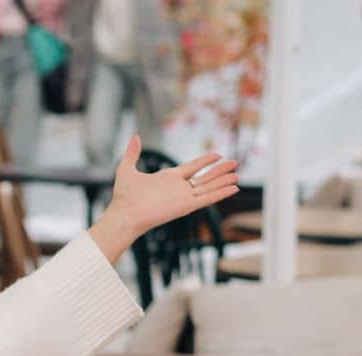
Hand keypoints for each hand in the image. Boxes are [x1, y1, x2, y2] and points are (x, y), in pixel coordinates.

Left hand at [87, 136, 240, 261]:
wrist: (124, 214)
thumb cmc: (124, 196)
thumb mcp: (127, 169)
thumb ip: (133, 153)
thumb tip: (135, 136)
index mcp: (168, 178)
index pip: (192, 167)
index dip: (205, 161)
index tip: (217, 155)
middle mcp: (179, 188)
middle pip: (204, 177)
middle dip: (220, 171)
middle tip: (235, 163)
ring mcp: (184, 197)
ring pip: (209, 187)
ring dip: (223, 181)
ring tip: (238, 176)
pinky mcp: (186, 206)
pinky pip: (207, 198)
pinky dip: (221, 193)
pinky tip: (233, 188)